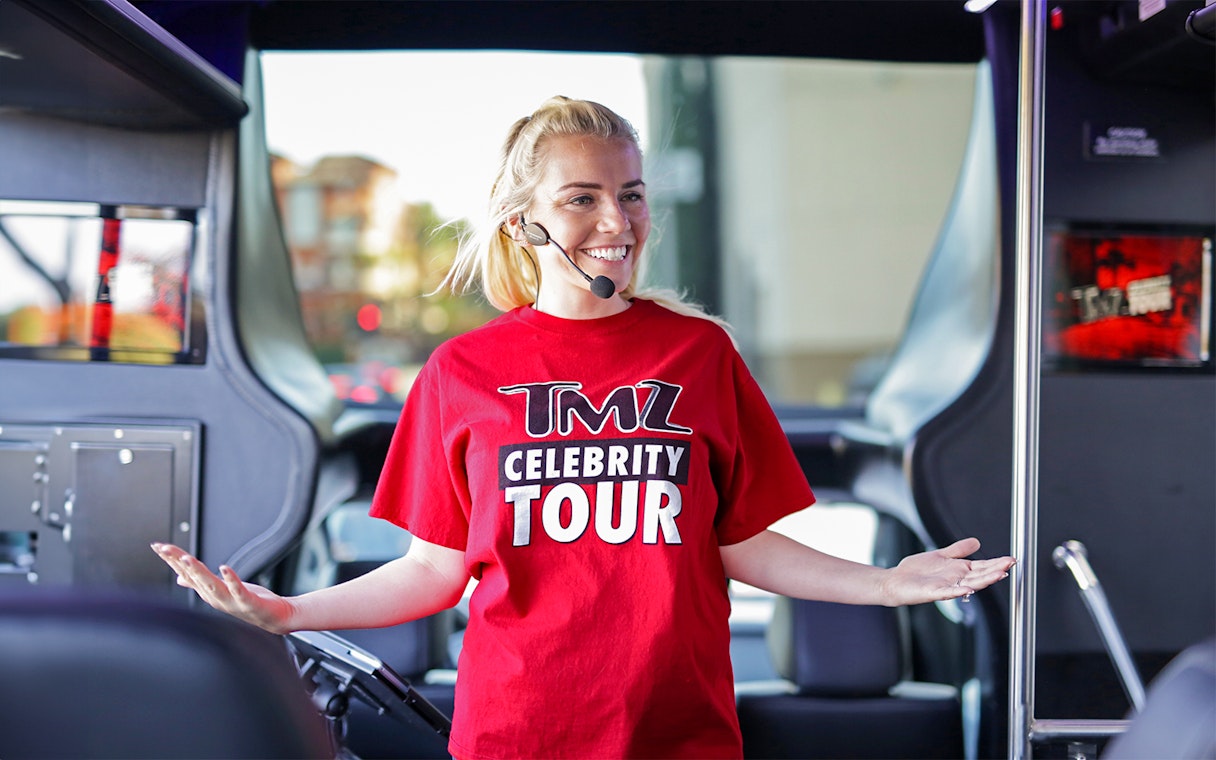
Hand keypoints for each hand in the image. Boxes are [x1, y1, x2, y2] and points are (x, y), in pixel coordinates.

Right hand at [151, 543, 295, 633]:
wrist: (273, 618)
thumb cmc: (246, 603)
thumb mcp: (219, 591)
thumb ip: (199, 584)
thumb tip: (179, 577)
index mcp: (208, 592)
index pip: (185, 573)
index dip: (171, 560)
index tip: (157, 546)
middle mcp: (215, 597)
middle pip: (194, 578)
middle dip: (178, 563)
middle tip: (164, 548)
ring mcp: (230, 601)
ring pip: (210, 585)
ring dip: (198, 572)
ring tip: (187, 557)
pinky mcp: (248, 602)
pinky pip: (237, 590)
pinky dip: (230, 579)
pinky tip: (224, 567)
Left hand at [882, 537, 1013, 606]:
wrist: (897, 580)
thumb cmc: (917, 570)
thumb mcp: (941, 555)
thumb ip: (958, 550)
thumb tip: (977, 542)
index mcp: (959, 570)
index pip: (982, 566)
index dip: (996, 563)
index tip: (1011, 559)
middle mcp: (956, 580)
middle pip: (980, 575)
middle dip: (996, 570)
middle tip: (1011, 564)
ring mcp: (946, 587)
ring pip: (970, 585)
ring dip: (984, 581)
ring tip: (999, 575)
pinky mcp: (934, 593)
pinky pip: (948, 592)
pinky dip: (958, 591)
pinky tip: (968, 588)